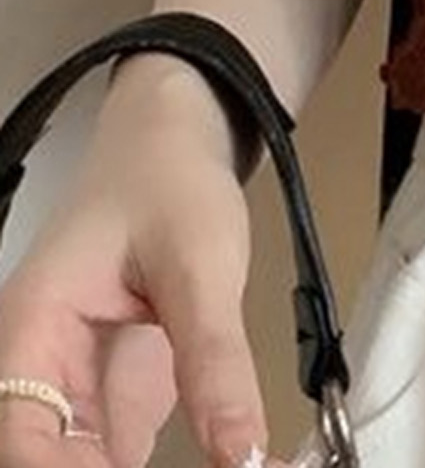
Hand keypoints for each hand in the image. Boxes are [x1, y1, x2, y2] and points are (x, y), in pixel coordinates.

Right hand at [0, 106, 290, 467]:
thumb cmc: (168, 184)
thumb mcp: (199, 263)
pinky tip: (232, 465)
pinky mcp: (110, 396)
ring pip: (86, 467)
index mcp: (29, 333)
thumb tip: (243, 452)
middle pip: (48, 462)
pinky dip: (174, 467)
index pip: (24, 442)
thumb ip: (213, 358)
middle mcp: (38, 373)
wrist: (171, 145)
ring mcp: (72, 390)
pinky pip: (119, 458)